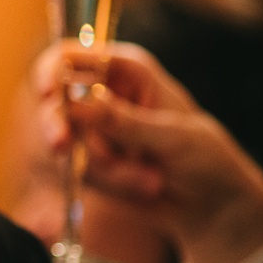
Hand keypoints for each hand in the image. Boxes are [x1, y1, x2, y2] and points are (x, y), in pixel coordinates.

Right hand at [31, 41, 262, 262]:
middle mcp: (102, 96)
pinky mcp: (88, 163)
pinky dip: (110, 184)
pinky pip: (77, 171)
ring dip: (106, 167)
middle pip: (54, 99)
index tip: (49, 90)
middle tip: (62, 145)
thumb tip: (79, 103)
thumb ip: (125, 121)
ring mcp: (92, 131)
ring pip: (67, 142)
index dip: (53, 69)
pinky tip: (144, 187)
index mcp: (125, 71)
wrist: (214, 205)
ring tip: (152, 181)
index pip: (72, 57)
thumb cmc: (206, 157)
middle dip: (58, 125)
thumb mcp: (173, 136)